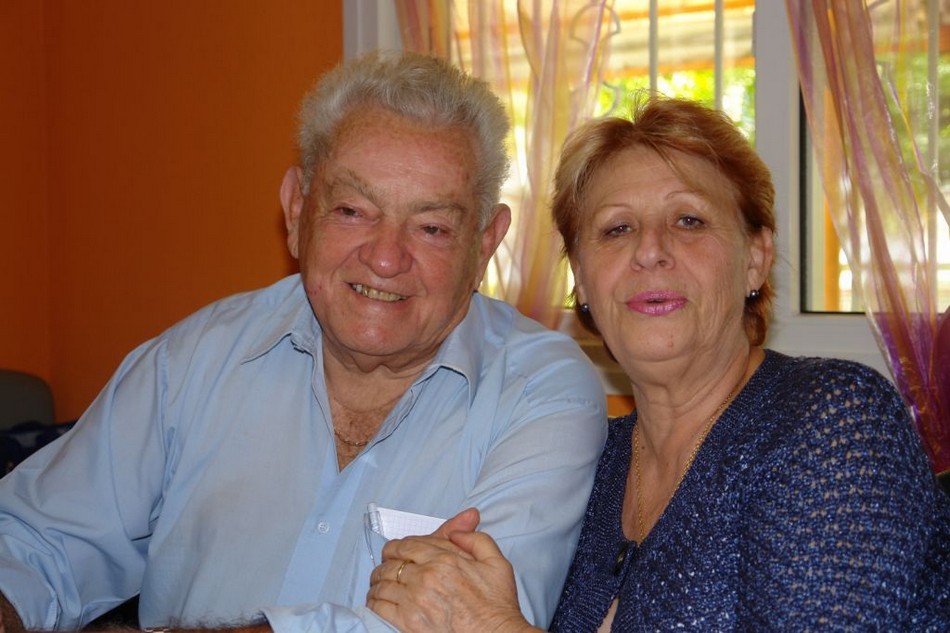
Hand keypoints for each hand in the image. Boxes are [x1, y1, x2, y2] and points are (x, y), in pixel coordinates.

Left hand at [367, 510, 536, 632]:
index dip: (397, 547)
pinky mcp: (408, 623)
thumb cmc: (497, 605)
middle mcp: (427, 577)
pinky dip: (374, 602)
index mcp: (445, 560)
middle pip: (391, 563)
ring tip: (378, 584)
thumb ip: (476, 540)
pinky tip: (377, 601)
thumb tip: (457, 531)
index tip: (394, 552)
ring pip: (382, 583)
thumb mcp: (496, 563)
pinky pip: (380, 607)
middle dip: (386, 564)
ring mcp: (415, 600)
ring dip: (377, 582)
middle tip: (385, 569)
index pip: (407, 545)